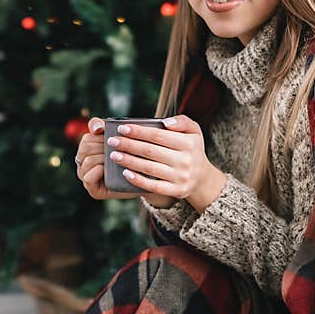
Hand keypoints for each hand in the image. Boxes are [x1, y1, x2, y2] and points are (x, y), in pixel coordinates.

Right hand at [75, 117, 172, 206]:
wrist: (149, 181)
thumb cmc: (135, 158)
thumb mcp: (124, 140)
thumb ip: (109, 128)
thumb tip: (97, 127)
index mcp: (90, 148)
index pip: (87, 136)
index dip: (98, 132)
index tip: (108, 133)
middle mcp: (85, 162)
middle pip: (86, 146)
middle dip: (103, 146)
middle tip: (119, 149)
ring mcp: (87, 176)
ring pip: (87, 160)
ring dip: (103, 158)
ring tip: (117, 159)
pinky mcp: (93, 190)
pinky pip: (88, 177)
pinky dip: (99, 171)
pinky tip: (109, 169)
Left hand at [106, 114, 226, 211]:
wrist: (202, 178)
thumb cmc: (191, 149)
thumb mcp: (194, 132)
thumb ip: (182, 122)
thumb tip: (166, 122)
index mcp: (189, 143)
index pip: (158, 135)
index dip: (138, 131)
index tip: (122, 128)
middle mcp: (186, 161)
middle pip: (150, 151)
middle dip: (128, 145)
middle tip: (112, 141)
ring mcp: (181, 177)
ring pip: (149, 168)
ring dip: (129, 161)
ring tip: (114, 155)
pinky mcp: (177, 191)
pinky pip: (154, 186)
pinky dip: (138, 180)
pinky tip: (125, 173)